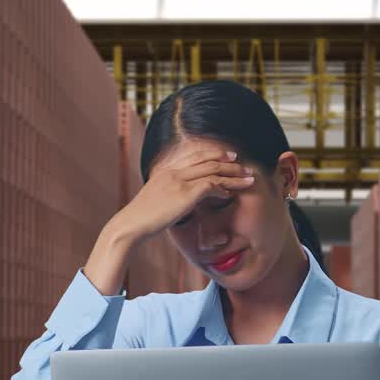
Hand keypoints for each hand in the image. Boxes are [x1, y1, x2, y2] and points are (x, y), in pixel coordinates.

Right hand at [112, 147, 255, 241]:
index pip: (196, 156)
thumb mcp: (154, 202)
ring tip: (249, 179)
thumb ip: (168, 196)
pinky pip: (211, 186)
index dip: (215, 154)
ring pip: (214, 172)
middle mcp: (174, 172)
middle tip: (245, 166)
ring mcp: (179, 181)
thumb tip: (175, 202)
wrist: (130, 225)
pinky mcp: (184, 194)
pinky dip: (223, 189)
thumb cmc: (141, 220)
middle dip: (230, 162)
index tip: (229, 156)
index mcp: (166, 171)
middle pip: (208, 160)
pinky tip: (231, 195)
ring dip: (234, 176)